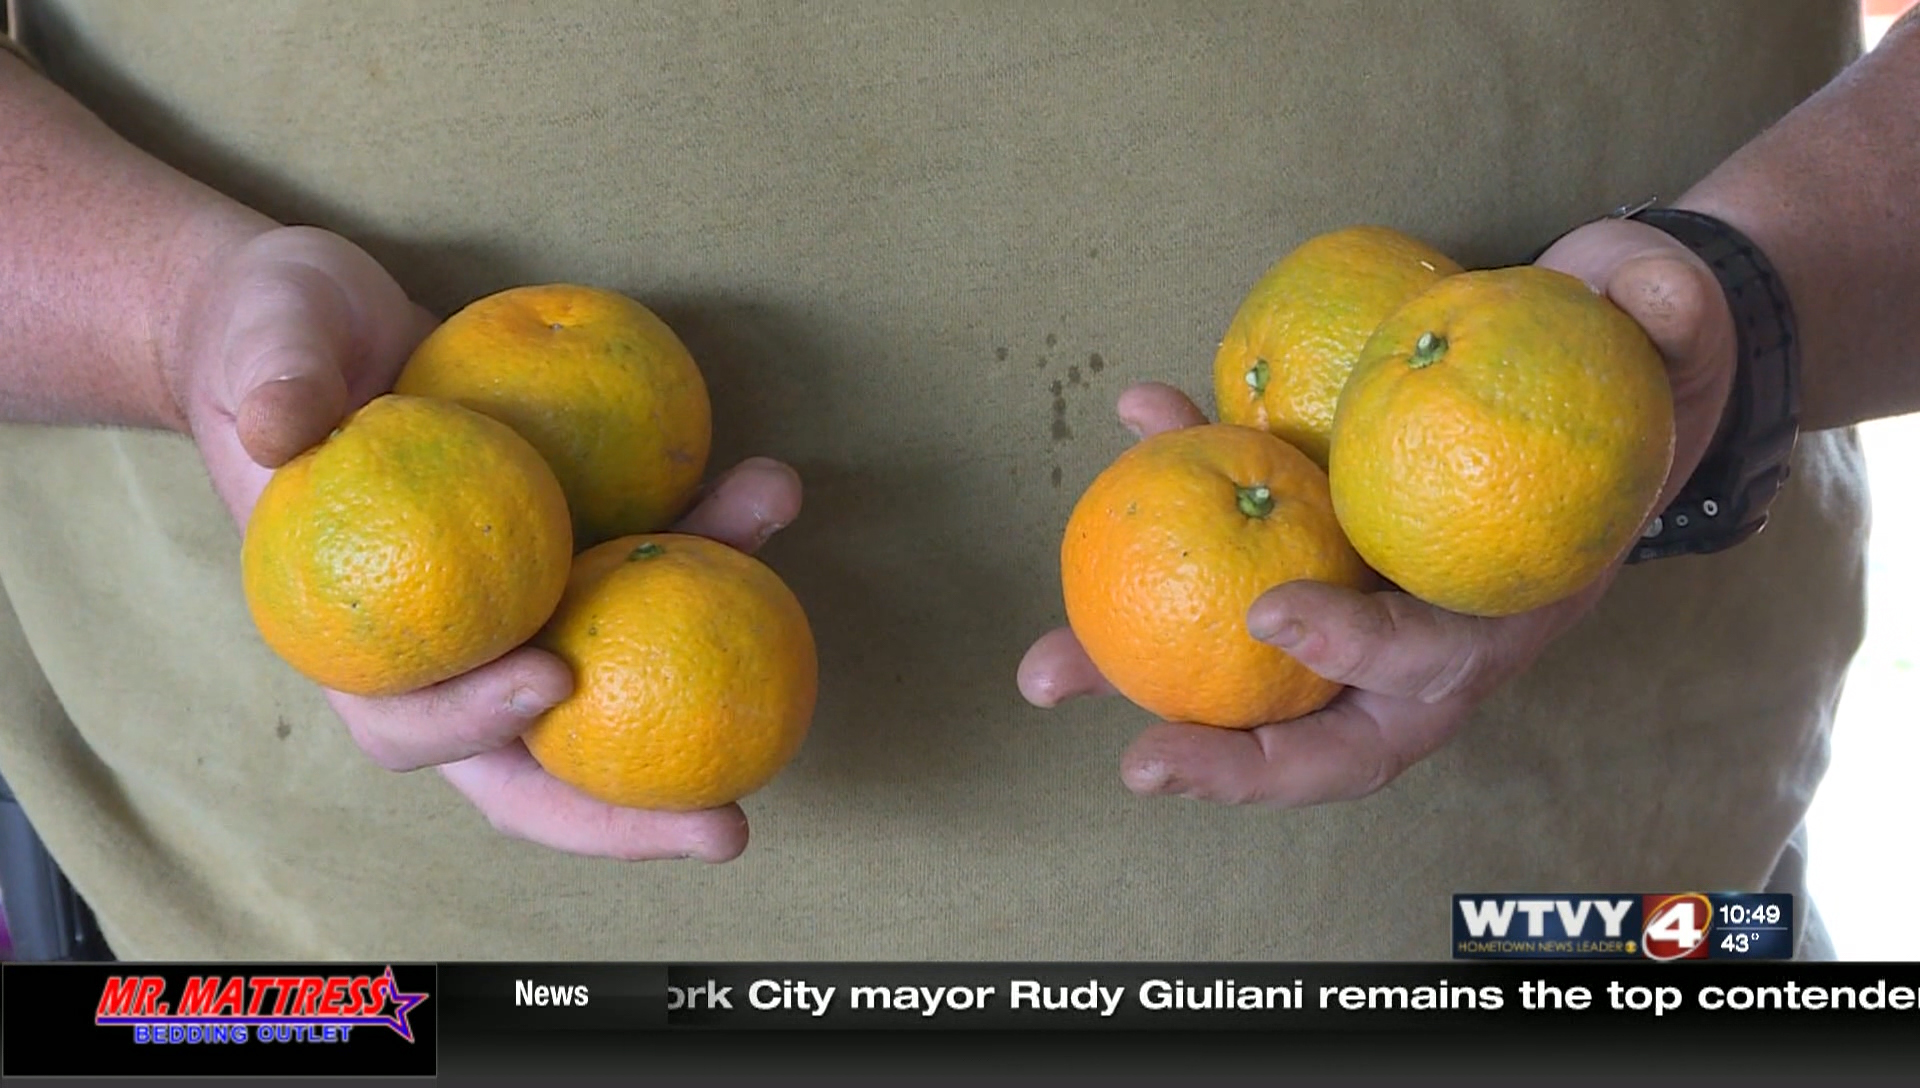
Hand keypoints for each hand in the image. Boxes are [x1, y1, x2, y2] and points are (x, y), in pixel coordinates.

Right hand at [167, 225, 798, 859]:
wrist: (326, 322)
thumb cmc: (271, 343)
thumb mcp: (260, 344)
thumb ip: (272, 381)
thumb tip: (279, 428)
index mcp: (360, 641)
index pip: (407, 722)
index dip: (474, 723)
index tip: (549, 675)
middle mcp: (455, 648)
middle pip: (537, 764)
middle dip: (629, 816)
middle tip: (727, 829)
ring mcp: (526, 608)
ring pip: (624, 662)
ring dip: (713, 635)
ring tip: (775, 547)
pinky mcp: (578, 550)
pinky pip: (654, 565)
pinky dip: (715, 537)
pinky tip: (769, 486)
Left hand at [1019, 218, 1734, 806]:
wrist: (1606, 372)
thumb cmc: (1636, 369)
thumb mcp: (1675, 344)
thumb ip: (1675, 324)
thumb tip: (1663, 289)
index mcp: (1501, 617)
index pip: (1428, 663)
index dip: (1354, 652)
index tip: (1274, 612)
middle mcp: (1420, 638)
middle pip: (1323, 731)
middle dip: (1229, 759)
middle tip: (1138, 757)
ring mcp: (1352, 606)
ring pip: (1242, 676)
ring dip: (1139, 675)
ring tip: (1045, 670)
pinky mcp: (1308, 551)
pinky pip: (1223, 555)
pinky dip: (1165, 509)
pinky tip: (1132, 418)